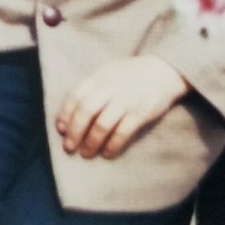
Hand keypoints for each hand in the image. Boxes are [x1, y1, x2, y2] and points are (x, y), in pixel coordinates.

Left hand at [55, 55, 189, 159]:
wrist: (163, 71)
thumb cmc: (132, 74)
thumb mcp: (109, 72)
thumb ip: (92, 87)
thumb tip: (72, 111)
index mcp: (99, 77)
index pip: (75, 96)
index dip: (65, 115)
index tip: (61, 129)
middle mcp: (110, 88)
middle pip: (85, 111)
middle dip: (74, 132)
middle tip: (69, 147)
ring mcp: (125, 101)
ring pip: (102, 125)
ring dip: (91, 142)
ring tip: (86, 153)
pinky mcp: (139, 114)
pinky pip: (121, 133)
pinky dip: (112, 146)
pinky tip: (107, 153)